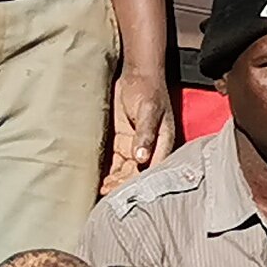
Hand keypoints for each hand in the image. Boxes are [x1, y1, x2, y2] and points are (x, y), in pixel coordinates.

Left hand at [104, 64, 175, 190]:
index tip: (127, 191)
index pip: (154, 168)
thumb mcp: (149, 110)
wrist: (137, 74)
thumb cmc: (148, 89)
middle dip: (126, 184)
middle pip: (140, 172)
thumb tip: (141, 157)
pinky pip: (120, 161)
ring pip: (128, 170)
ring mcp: (137, 145)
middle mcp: (151, 147)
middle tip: (110, 193)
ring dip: (118, 181)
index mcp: (163, 142)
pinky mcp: (125, 141)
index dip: (141, 181)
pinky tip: (103, 182)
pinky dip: (113, 172)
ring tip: (104, 190)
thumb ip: (145, 133)